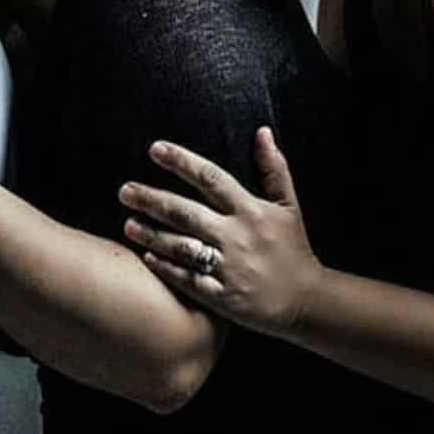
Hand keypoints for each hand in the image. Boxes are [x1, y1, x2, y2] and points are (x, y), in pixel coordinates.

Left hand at [118, 127, 323, 339]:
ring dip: (152, 235)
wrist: (308, 302)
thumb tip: (262, 131)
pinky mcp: (224, 298)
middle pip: (187, 213)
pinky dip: (168, 269)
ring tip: (127, 224)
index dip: (182, 161)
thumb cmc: (294, 249)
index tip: (155, 149)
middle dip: (152, 200)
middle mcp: (237, 237)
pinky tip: (147, 258)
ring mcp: (230, 268)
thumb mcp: (288, 206)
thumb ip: (274, 168)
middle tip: (125, 190)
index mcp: (250, 211)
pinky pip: (189, 281)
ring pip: (182, 247)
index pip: (211, 178)